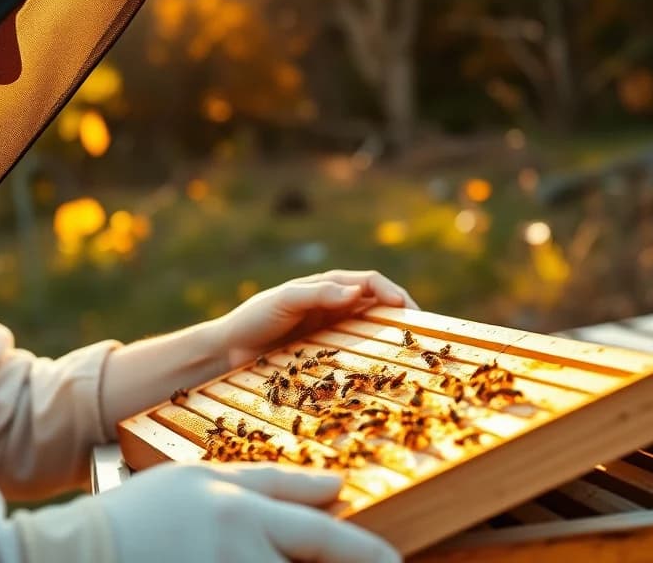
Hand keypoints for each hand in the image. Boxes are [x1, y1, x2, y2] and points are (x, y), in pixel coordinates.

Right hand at [99, 462, 401, 562]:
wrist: (77, 558)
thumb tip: (334, 486)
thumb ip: (273, 482)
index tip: (393, 562)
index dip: (371, 556)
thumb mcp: (203, 479)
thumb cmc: (142, 514)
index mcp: (242, 516)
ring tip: (305, 561)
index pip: (326, 538)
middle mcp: (240, 560)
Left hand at [214, 270, 418, 368]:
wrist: (228, 349)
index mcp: (328, 286)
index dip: (394, 294)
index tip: (410, 313)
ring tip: (412, 352)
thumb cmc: (253, 319)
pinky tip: (382, 369)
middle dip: (403, 314)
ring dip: (392, 335)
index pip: (372, 282)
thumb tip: (360, 290)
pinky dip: (373, 354)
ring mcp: (331, 328)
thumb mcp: (284, 301)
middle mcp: (334, 304)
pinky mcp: (325, 350)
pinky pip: (356, 349)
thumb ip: (319, 293)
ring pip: (372, 327)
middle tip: (424, 335)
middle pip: (378, 304)